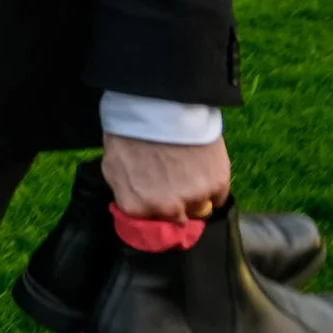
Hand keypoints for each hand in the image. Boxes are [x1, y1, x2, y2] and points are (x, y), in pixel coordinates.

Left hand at [101, 131, 231, 221]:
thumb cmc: (131, 133)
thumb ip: (125, 195)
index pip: (150, 227)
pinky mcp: (217, 184)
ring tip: (188, 171)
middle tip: (174, 182)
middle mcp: (166, 209)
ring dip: (196, 196)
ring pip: (200, 210)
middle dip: (176, 206)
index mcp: (137, 208)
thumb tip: (137, 210)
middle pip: (178, 221)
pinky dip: (213, 187)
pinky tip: (203, 168)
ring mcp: (194, 198)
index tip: (158, 199)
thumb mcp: (113, 167)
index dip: (155, 211)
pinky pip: (219, 198)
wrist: (159, 105)